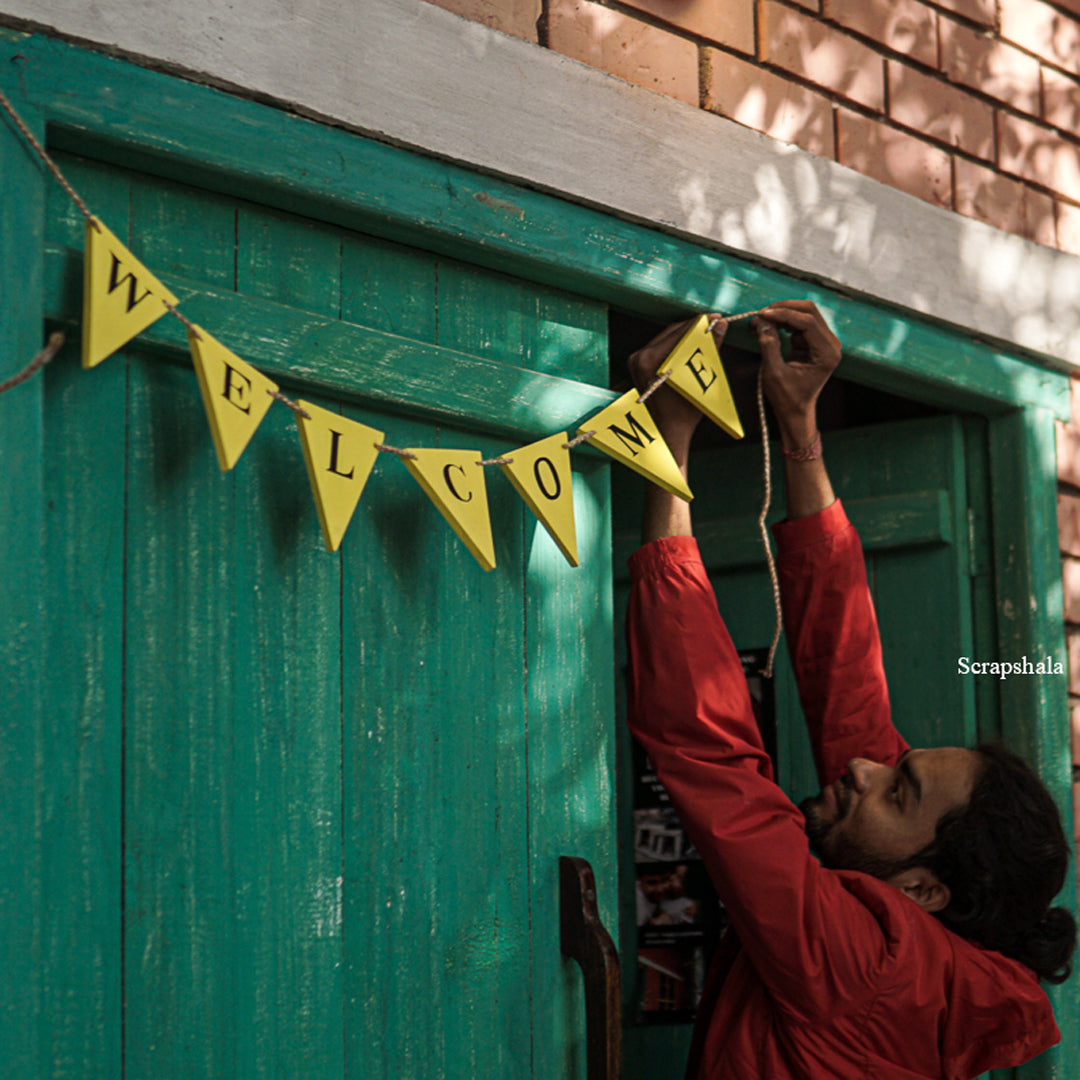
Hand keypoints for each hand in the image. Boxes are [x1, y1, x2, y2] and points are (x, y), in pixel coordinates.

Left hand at [628, 316, 726, 454]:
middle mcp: (639, 357)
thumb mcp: (701, 379)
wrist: (666, 432)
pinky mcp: (637, 364)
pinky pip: (660, 346)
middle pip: (672, 332)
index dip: (700, 323)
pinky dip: (677, 344)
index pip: (680, 332)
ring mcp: (636, 361)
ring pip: (666, 338)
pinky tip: (692, 343)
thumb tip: (720, 325)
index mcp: (651, 360)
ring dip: (686, 334)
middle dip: (694, 328)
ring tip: (707, 332)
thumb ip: (710, 348)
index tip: (717, 318)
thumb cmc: (685, 412)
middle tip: (715, 323)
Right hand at [753, 300, 840, 440]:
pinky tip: (767, 327)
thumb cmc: (787, 398)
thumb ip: (769, 346)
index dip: (783, 314)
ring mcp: (824, 341)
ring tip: (760, 322)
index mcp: (827, 353)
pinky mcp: (814, 340)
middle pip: (809, 311)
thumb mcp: (774, 374)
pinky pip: (798, 322)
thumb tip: (762, 322)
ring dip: (781, 314)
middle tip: (760, 315)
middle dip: (783, 309)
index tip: (762, 315)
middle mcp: (830, 344)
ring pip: (804, 313)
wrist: (795, 410)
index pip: (808, 321)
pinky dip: (782, 321)